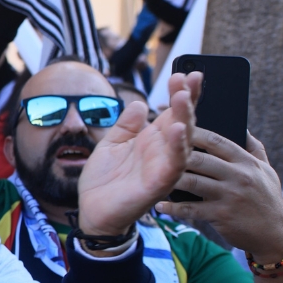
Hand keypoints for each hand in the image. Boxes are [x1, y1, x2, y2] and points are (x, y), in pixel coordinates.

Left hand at [77, 71, 199, 235]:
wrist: (93, 210)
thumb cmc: (105, 179)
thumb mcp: (111, 144)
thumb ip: (125, 125)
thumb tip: (138, 103)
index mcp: (152, 140)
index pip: (172, 112)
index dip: (181, 93)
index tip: (186, 72)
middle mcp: (162, 151)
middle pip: (182, 121)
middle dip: (187, 99)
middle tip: (189, 78)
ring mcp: (162, 167)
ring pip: (182, 140)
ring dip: (185, 118)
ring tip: (183, 98)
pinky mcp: (158, 184)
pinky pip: (173, 165)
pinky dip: (176, 147)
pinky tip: (176, 130)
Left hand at [157, 131, 282, 262]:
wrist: (277, 235)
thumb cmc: (268, 200)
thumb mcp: (267, 171)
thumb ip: (254, 149)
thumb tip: (241, 127)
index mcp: (246, 162)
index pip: (217, 141)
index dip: (194, 132)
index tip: (173, 126)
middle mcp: (239, 176)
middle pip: (201, 159)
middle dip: (176, 153)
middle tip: (153, 148)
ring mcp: (230, 196)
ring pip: (193, 182)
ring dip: (171, 179)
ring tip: (150, 176)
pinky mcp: (221, 215)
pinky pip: (191, 210)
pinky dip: (174, 208)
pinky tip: (159, 206)